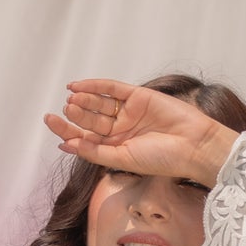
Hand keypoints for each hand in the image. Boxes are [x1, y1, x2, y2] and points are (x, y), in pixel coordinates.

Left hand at [44, 79, 235, 186]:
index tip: (52, 124)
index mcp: (117, 148)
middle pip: (91, 119)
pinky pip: (112, 88)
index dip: (68, 131)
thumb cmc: (162, 159)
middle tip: (65, 111)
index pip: (86, 137)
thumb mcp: (123, 159)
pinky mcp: (138, 96)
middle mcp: (122, 130)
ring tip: (72, 101)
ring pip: (99, 103)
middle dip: (76, 115)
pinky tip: (78, 86)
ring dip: (84, 101)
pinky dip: (94, 85)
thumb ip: (95, 151)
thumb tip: (67, 144)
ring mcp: (130, 112)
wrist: (193, 146)